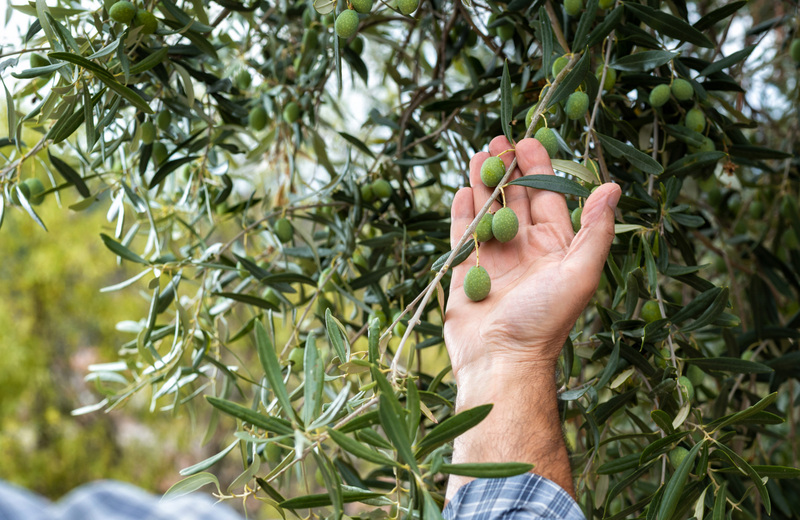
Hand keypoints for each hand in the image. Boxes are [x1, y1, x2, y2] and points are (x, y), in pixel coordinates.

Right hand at [442, 136, 619, 499]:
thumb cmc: (544, 319)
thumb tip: (612, 186)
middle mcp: (525, 249)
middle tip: (497, 140)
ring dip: (483, 184)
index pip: (546, 197)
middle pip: (515, 199)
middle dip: (507, 169)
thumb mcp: (580, 273)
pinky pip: (463, 235)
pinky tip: (461, 191)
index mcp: (554, 247)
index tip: (528, 139)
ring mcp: (494, 260)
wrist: (500, 359)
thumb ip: (595, 230)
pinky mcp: (466, 272)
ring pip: (488, 212)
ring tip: (477, 155)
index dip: (539, 167)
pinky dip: (462, 213)